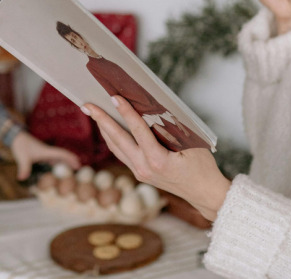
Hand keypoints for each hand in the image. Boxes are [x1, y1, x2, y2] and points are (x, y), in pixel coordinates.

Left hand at [10, 132, 80, 180]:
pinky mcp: (41, 154)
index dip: (70, 158)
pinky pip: (52, 159)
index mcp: (46, 151)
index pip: (62, 154)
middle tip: (79, 167)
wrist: (16, 137)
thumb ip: (24, 168)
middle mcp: (48, 151)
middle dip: (71, 160)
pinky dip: (57, 162)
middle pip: (63, 155)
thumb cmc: (21, 146)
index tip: (78, 163)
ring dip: (65, 161)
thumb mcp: (22, 158)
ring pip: (58, 157)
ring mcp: (45, 152)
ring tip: (72, 168)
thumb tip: (21, 178)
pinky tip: (57, 168)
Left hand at [84, 96, 229, 220]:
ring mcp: (139, 173)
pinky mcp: (139, 174)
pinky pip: (121, 153)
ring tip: (92, 112)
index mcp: (158, 160)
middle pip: (117, 140)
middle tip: (86, 104)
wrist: (204, 193)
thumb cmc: (201, 165)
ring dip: (103, 129)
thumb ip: (171, 126)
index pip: (137, 131)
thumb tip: (151, 107)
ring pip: (115, 147)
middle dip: (101, 120)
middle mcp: (144, 168)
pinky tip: (107, 127)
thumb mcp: (191, 143)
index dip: (125, 112)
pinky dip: (113, 139)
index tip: (114, 97)